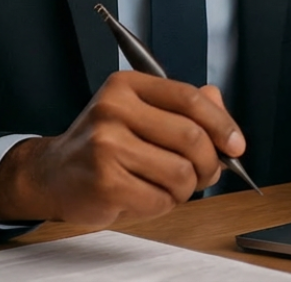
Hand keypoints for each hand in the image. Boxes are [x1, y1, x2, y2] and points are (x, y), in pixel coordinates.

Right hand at [0, 71, 244, 227]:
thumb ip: (182, 108)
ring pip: (181, 173)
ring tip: (168, 186)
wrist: (53, 174)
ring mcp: (106, 145)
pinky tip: (145, 195)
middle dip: (208, 163)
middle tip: (204, 173)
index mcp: (126, 85)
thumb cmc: (103, 144)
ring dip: (185, 188)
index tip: (236, 144)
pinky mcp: (105, 181)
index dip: (222, 123)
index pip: (188, 98)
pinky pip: (160, 200)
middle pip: (191, 137)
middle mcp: (113, 109)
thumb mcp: (140, 115)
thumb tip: (221, 107)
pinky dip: (162, 204)